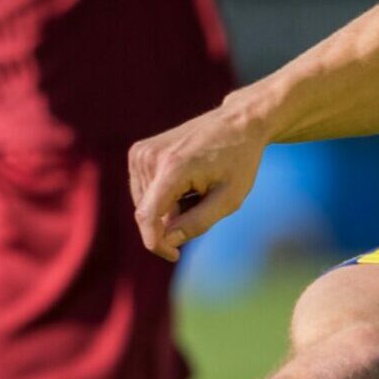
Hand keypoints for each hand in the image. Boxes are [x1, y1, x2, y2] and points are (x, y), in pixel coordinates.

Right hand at [128, 103, 269, 260]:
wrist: (237, 122)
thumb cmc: (239, 160)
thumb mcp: (230, 198)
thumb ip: (198, 223)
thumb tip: (169, 240)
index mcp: (173, 167)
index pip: (147, 216)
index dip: (155, 243)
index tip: (174, 256)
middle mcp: (150, 157)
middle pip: (148, 213)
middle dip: (173, 221)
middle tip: (206, 204)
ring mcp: (141, 153)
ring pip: (145, 204)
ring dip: (169, 208)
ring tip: (198, 189)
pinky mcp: (139, 152)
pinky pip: (144, 191)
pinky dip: (164, 196)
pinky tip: (187, 182)